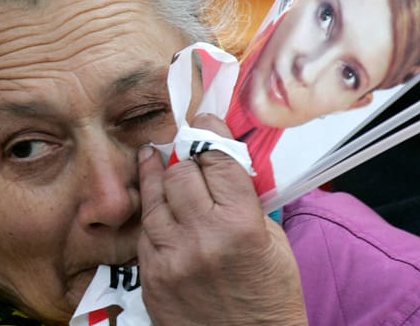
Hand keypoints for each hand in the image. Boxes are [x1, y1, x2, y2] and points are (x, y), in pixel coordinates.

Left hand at [137, 113, 306, 325]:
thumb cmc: (271, 295)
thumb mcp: (273, 241)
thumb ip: (246, 198)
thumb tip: (222, 160)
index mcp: (241, 225)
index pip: (216, 158)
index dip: (210, 133)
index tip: (205, 123)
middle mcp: (202, 237)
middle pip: (179, 171)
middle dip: (184, 155)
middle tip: (186, 148)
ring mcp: (172, 258)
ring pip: (154, 196)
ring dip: (158, 176)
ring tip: (156, 160)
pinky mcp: (152, 277)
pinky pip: (145, 229)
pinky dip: (153, 213)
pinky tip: (159, 205)